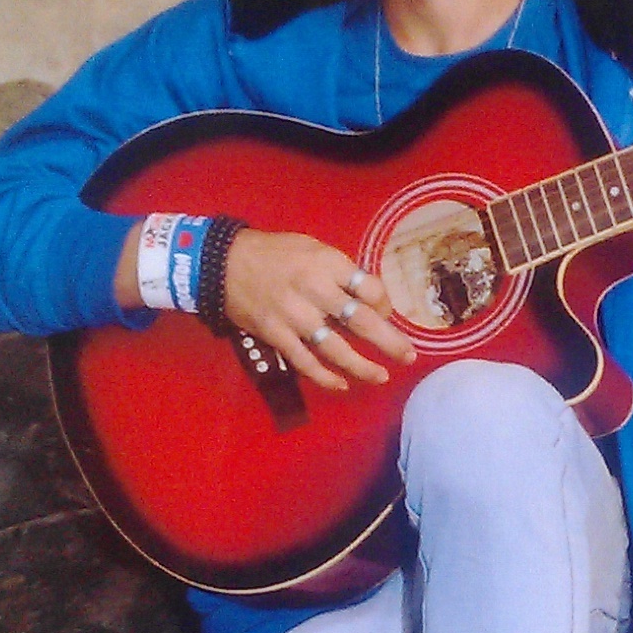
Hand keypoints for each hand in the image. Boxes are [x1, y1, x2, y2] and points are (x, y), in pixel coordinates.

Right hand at [223, 231, 415, 393]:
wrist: (224, 263)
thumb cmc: (275, 253)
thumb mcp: (312, 248)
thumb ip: (340, 271)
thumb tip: (368, 299)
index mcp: (327, 264)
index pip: (369, 289)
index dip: (384, 305)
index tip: (384, 313)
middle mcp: (315, 291)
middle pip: (361, 321)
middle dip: (389, 342)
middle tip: (408, 356)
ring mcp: (295, 317)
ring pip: (336, 349)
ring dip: (362, 366)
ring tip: (381, 376)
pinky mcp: (277, 336)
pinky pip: (306, 362)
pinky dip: (326, 377)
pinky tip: (342, 384)